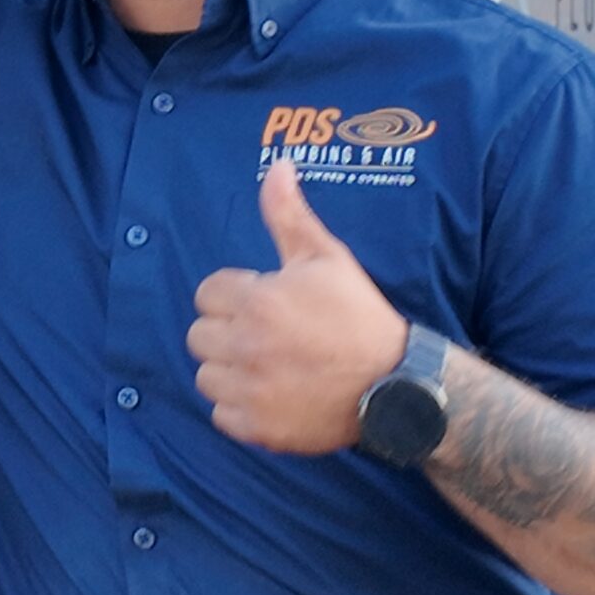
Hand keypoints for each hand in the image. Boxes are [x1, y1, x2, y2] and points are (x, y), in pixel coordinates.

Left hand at [185, 166, 409, 454]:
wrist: (395, 384)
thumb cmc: (359, 316)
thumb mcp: (327, 258)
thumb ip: (289, 215)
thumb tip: (277, 166)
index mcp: (257, 301)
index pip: (207, 292)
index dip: (235, 294)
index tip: (265, 302)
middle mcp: (245, 346)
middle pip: (199, 334)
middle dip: (226, 330)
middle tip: (266, 334)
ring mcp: (249, 391)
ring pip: (205, 375)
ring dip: (228, 369)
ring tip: (267, 364)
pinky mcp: (257, 428)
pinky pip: (221, 415)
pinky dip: (239, 408)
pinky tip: (270, 394)